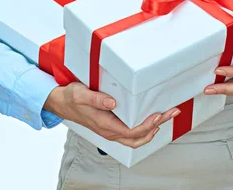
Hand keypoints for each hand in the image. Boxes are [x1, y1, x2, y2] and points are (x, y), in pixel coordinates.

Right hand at [44, 82, 180, 148]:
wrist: (61, 102)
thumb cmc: (71, 98)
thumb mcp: (81, 94)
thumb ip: (96, 99)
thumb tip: (113, 102)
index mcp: (104, 125)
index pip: (131, 132)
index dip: (146, 126)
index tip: (158, 115)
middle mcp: (109, 131)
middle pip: (138, 137)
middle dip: (156, 126)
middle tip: (171, 113)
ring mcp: (111, 130)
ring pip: (135, 138)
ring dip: (153, 128)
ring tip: (166, 115)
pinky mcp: (111, 125)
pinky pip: (131, 133)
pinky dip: (144, 128)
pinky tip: (151, 119)